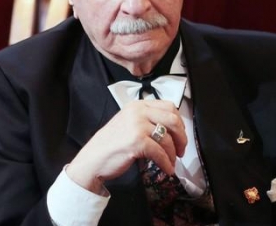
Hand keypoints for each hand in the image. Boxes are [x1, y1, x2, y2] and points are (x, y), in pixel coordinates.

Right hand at [65, 99, 186, 193]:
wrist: (93, 158)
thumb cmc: (110, 144)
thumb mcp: (128, 123)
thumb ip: (147, 120)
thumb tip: (173, 130)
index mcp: (137, 105)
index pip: (168, 106)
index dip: (179, 123)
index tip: (180, 135)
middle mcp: (137, 112)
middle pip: (173, 120)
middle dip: (181, 138)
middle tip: (181, 150)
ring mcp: (137, 125)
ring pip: (168, 138)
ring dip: (173, 154)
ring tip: (171, 162)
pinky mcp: (137, 141)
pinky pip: (160, 153)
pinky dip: (167, 163)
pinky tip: (166, 169)